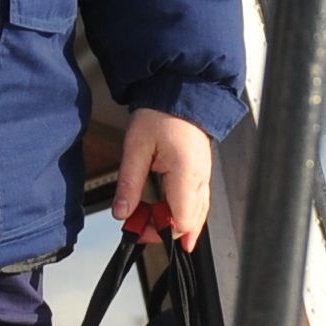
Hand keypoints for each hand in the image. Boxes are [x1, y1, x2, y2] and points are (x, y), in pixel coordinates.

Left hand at [111, 108, 214, 248]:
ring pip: (194, 216)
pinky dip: (180, 214)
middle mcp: (200, 180)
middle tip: (136, 224)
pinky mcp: (200, 175)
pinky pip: (195, 204)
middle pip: (189, 224)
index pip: (179, 222)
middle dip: (162, 230)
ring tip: (146, 219)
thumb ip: (129, 184)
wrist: (180, 93)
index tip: (136, 228)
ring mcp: (203, 178)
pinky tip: (165, 216)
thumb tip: (122, 212)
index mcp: (187, 174)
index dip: (158, 232)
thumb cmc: (162, 114)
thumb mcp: (136, 147)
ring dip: (171, 223)